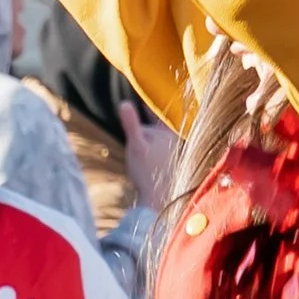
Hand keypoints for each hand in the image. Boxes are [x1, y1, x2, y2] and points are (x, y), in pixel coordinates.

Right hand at [117, 94, 176, 208]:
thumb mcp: (136, 144)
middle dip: (149, 119)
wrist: (158, 199)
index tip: (140, 99)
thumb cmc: (148, 171)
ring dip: (150, 135)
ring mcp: (173, 154)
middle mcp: (174, 142)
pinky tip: (146, 154)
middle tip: (139, 110)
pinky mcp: (169, 166)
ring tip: (140, 131)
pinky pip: (159, 152)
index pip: (157, 114)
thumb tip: (124, 103)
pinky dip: (152, 148)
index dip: (148, 106)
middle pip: (159, 126)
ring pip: (159, 140)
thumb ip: (131, 123)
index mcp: (168, 133)